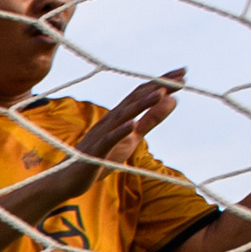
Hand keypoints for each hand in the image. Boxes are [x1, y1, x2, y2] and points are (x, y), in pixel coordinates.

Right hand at [0, 71, 180, 234]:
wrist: (68, 179)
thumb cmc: (100, 157)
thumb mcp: (132, 138)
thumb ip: (150, 120)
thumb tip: (173, 100)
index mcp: (119, 117)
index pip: (141, 94)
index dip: (161, 83)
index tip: (182, 73)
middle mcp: (109, 121)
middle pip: (134, 99)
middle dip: (157, 87)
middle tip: (180, 75)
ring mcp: (101, 135)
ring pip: (122, 116)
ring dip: (141, 104)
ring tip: (160, 94)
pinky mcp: (94, 152)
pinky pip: (107, 141)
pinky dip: (119, 132)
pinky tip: (132, 125)